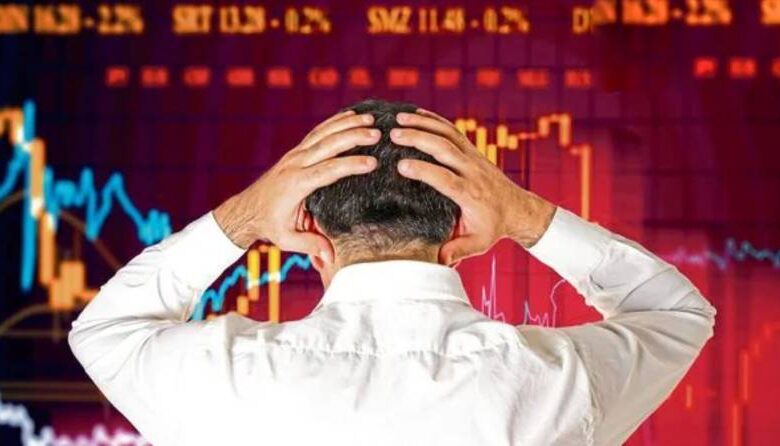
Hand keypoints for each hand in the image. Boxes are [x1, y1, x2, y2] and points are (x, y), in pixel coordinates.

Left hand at [213, 109, 380, 260]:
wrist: (247, 210)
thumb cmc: (270, 226)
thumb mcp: (287, 240)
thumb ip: (309, 245)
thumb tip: (329, 258)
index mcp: (296, 184)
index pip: (328, 171)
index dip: (351, 165)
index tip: (373, 163)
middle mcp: (295, 165)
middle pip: (327, 145)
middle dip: (353, 137)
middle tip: (377, 134)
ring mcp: (295, 155)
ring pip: (323, 134)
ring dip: (347, 124)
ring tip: (370, 119)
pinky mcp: (296, 152)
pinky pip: (317, 132)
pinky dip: (334, 122)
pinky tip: (351, 115)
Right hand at [390, 108, 555, 265]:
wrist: (518, 209)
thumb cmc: (493, 228)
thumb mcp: (478, 244)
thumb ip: (459, 250)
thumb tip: (440, 261)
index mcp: (469, 193)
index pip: (444, 178)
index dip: (423, 170)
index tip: (400, 165)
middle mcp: (471, 171)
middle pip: (444, 149)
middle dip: (419, 139)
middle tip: (393, 134)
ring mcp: (473, 158)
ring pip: (448, 135)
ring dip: (424, 124)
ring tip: (399, 118)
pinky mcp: (473, 151)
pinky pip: (453, 132)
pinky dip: (435, 120)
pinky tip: (416, 114)